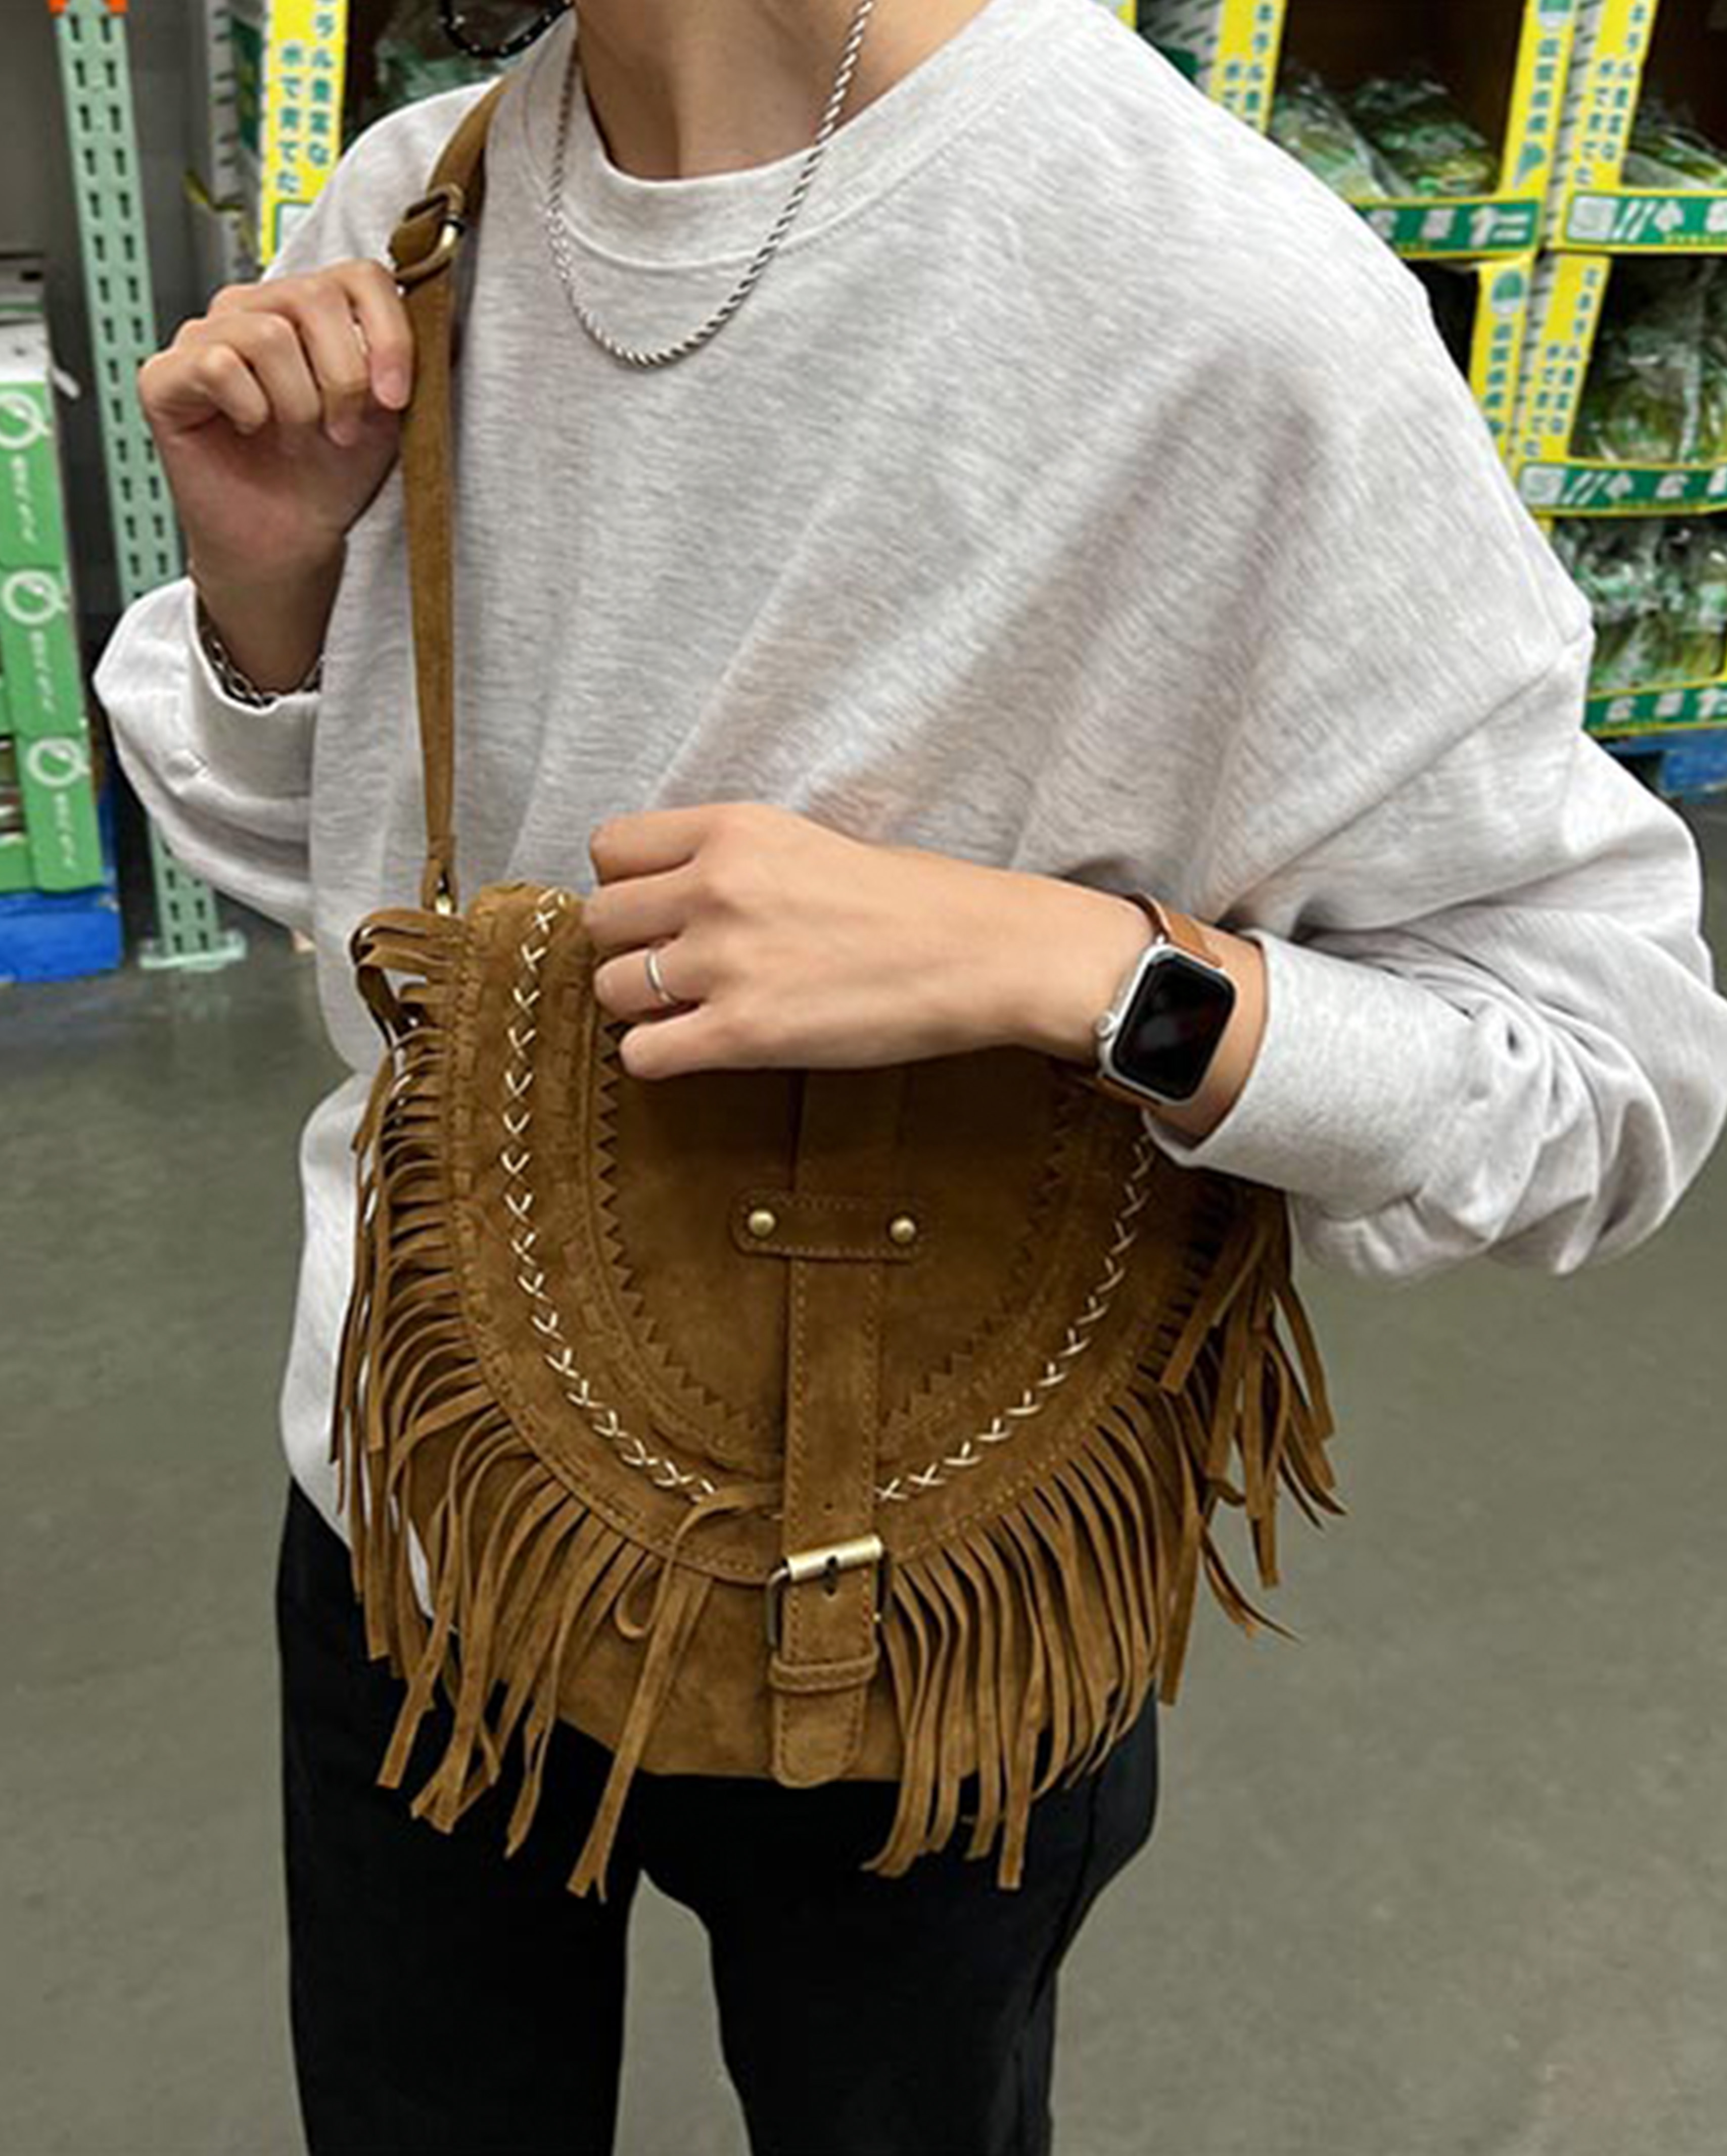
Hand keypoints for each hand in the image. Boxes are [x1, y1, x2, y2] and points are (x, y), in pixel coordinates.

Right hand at [138, 261, 412, 591]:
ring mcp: (203, 337)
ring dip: (299, 402)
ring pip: (268, 335)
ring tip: (299, 437)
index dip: (389, 334)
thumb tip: (440, 321)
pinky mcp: (164, 375)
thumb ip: (407, 363)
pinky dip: (250, 408)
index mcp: (308, 309)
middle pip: (313, 298)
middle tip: (341, 431)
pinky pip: (218, 365)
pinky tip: (251, 432)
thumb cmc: (330, 477)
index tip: (396, 398)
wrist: (289, 540)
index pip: (359, 275)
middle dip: (343, 378)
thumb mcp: (388, 416)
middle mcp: (253, 309)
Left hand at [583, 802, 1152, 1081]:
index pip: (609, 848)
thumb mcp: (808, 842)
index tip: (656, 909)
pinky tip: (701, 1049)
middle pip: (600, 921)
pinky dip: (659, 1058)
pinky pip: (642, 1055)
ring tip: (692, 1010)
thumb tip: (671, 897)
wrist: (981, 953)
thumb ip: (732, 861)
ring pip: (611, 989)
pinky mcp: (743, 1035)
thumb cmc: (913, 901)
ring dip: (642, 1006)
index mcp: (732, 829)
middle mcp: (716, 887)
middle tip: (675, 966)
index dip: (626, 885)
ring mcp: (726, 962)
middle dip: (629, 947)